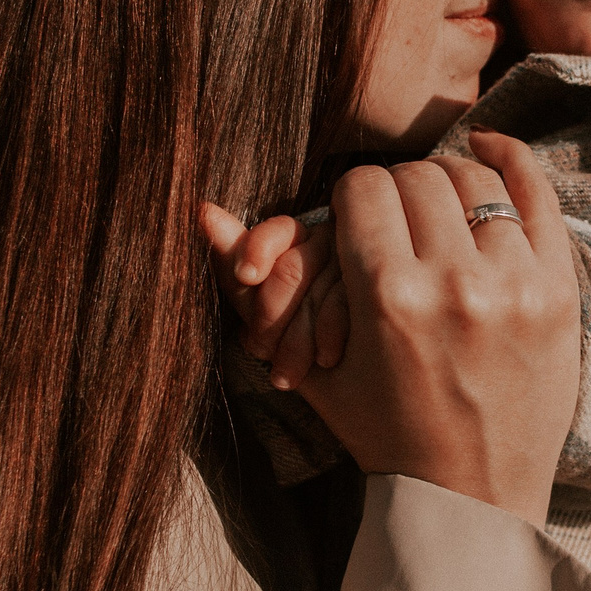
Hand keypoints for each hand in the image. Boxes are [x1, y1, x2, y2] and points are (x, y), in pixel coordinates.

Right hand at [202, 132, 574, 524]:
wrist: (471, 498)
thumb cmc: (383, 433)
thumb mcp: (312, 367)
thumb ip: (254, 288)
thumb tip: (202, 211)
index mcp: (387, 299)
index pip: (362, 188)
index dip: (349, 200)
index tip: (353, 221)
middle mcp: (455, 283)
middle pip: (416, 178)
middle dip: (395, 194)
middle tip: (391, 218)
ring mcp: (516, 284)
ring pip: (474, 179)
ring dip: (447, 185)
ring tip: (434, 207)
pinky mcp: (560, 291)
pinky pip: (539, 194)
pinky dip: (512, 161)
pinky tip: (488, 151)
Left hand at [209, 214, 346, 389]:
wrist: (341, 382)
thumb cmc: (288, 336)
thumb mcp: (257, 302)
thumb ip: (234, 257)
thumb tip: (203, 208)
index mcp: (300, 240)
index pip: (278, 231)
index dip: (258, 248)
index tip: (246, 274)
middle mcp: (334, 246)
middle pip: (294, 267)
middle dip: (272, 314)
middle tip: (262, 350)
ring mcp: (363, 268)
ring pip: (322, 291)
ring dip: (298, 338)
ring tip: (284, 376)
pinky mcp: (387, 292)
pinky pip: (353, 305)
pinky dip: (333, 335)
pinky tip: (325, 359)